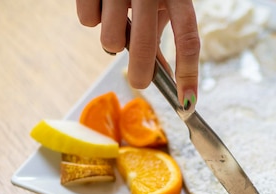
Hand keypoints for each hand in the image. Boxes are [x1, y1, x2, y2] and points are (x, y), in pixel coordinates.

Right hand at [76, 0, 199, 109]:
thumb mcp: (161, 3)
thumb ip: (161, 38)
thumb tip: (165, 79)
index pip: (188, 40)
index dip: (188, 74)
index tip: (186, 102)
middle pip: (145, 46)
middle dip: (141, 74)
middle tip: (140, 81)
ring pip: (110, 39)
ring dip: (112, 41)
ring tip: (116, 22)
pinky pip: (87, 20)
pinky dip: (92, 18)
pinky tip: (100, 3)